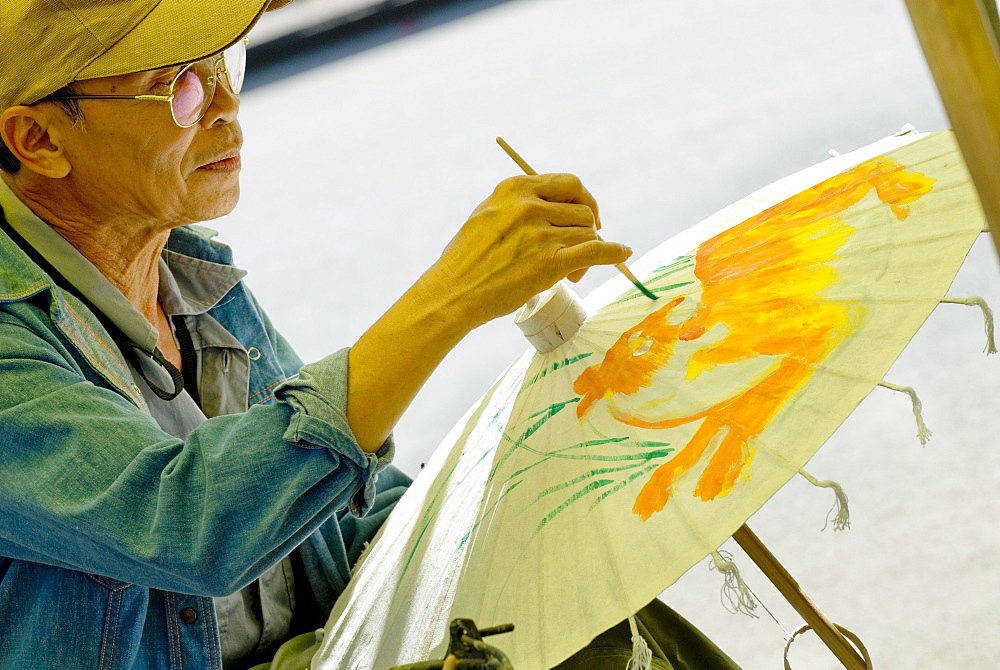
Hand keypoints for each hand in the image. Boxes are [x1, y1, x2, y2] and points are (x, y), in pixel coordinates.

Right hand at [424, 173, 631, 328]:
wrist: (453, 293)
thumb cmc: (465, 260)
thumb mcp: (487, 215)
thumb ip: (518, 205)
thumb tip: (554, 208)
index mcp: (515, 189)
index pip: (568, 183)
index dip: (583, 200)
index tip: (585, 214)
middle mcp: (529, 206)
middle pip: (583, 210)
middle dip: (586, 229)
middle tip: (579, 249)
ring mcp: (541, 234)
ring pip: (589, 233)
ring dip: (588, 251)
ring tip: (572, 274)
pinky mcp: (550, 262)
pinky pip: (597, 251)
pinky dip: (614, 252)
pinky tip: (622, 253)